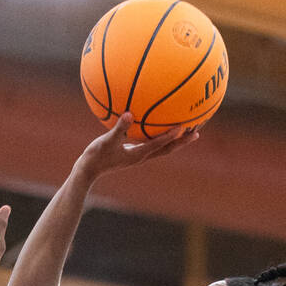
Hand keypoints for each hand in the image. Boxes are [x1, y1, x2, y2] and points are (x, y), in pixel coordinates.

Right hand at [77, 113, 199, 181]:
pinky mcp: (134, 153)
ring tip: (188, 131)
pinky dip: (162, 137)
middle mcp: (142, 156)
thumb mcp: (106, 141)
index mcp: (138, 154)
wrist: (88, 171)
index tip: (184, 128)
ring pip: (162, 149)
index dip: (171, 137)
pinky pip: (153, 144)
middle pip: (167, 150)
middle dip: (182, 142)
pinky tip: (161, 126)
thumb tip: (129, 114)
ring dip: (176, 141)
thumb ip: (118, 129)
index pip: (158, 145)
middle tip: (197, 133)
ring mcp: (139, 156)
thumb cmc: (95, 157)